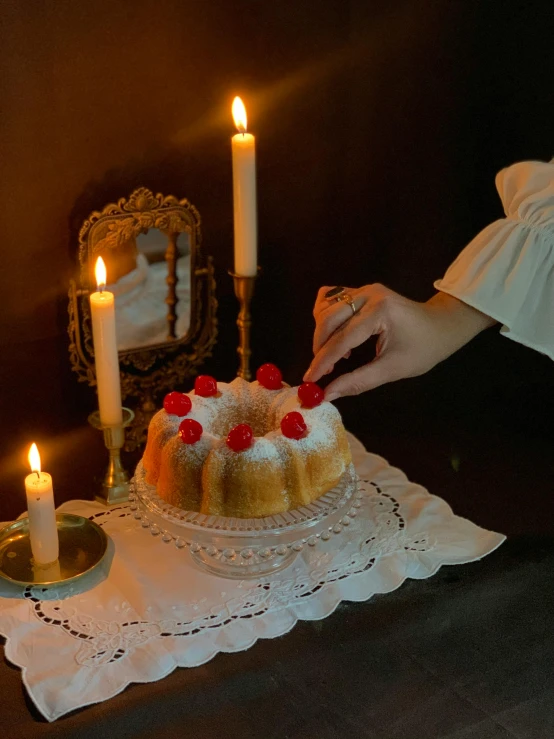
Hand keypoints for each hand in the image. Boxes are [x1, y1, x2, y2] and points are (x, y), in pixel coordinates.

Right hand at [304, 285, 495, 399]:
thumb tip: (328, 394)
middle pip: (328, 319)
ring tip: (337, 355)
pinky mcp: (362, 290)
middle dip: (319, 348)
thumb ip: (358, 381)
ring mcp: (364, 289)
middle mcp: (369, 295)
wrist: (442, 325)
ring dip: (322, 333)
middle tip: (321, 371)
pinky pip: (332, 299)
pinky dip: (327, 318)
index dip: (322, 362)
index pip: (342, 339)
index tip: (309, 381)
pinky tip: (338, 336)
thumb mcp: (393, 369)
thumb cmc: (423, 349)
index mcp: (380, 312)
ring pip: (326, 307)